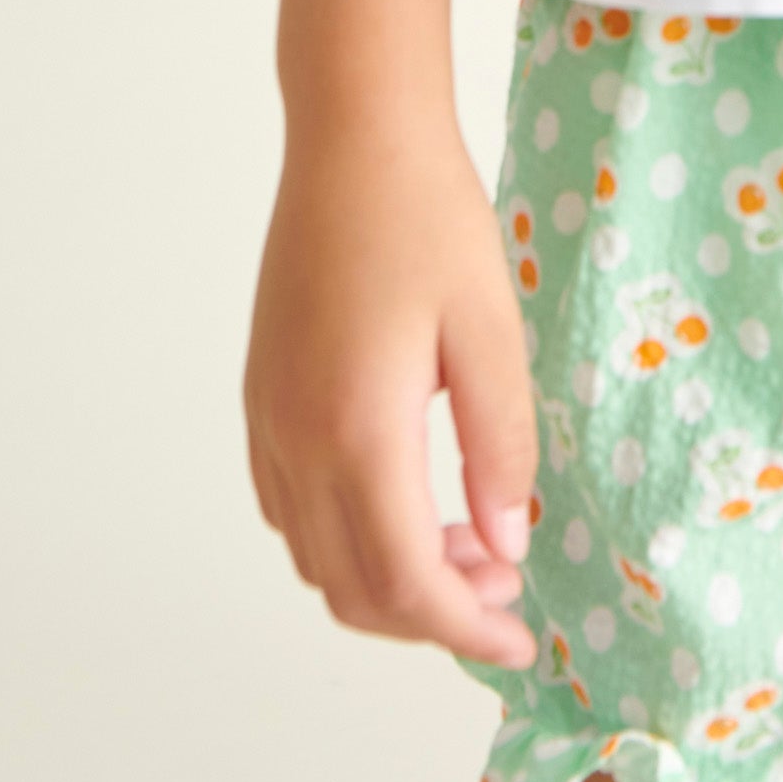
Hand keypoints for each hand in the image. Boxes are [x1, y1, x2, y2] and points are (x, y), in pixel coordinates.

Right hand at [244, 119, 540, 670]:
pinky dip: (344, 539)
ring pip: (315, 559)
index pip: (406, 582)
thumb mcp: (492, 331)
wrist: (354, 139)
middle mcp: (297, 440)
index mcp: (359, 431)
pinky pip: (289, 508)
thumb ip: (501, 447)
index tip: (522, 641)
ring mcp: (268, 419)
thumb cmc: (430, 219)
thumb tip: (507, 547)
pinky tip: (405, 502)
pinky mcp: (261, 395)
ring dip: (388, 579)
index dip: (466, 630)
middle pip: (353, 590)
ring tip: (468, 543)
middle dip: (433, 616)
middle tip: (505, 591)